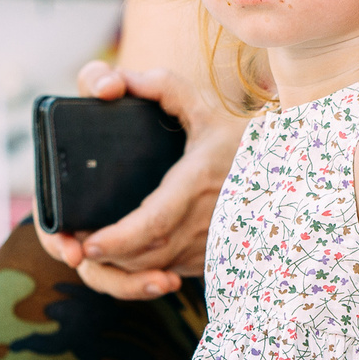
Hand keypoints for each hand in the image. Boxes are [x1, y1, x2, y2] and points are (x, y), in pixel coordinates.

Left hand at [36, 61, 241, 300]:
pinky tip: (118, 261)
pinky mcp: (207, 260)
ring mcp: (208, 246)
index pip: (155, 224)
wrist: (285, 180)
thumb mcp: (204, 109)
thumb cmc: (238, 142)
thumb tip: (115, 84)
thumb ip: (163, 88)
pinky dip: (139, 275)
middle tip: (73, 248)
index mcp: (198, 183)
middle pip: (147, 256)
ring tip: (91, 254)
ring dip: (119, 272)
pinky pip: (167, 274)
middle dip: (107, 261)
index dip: (119, 240)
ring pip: (154, 272)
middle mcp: (205, 221)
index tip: (89, 243)